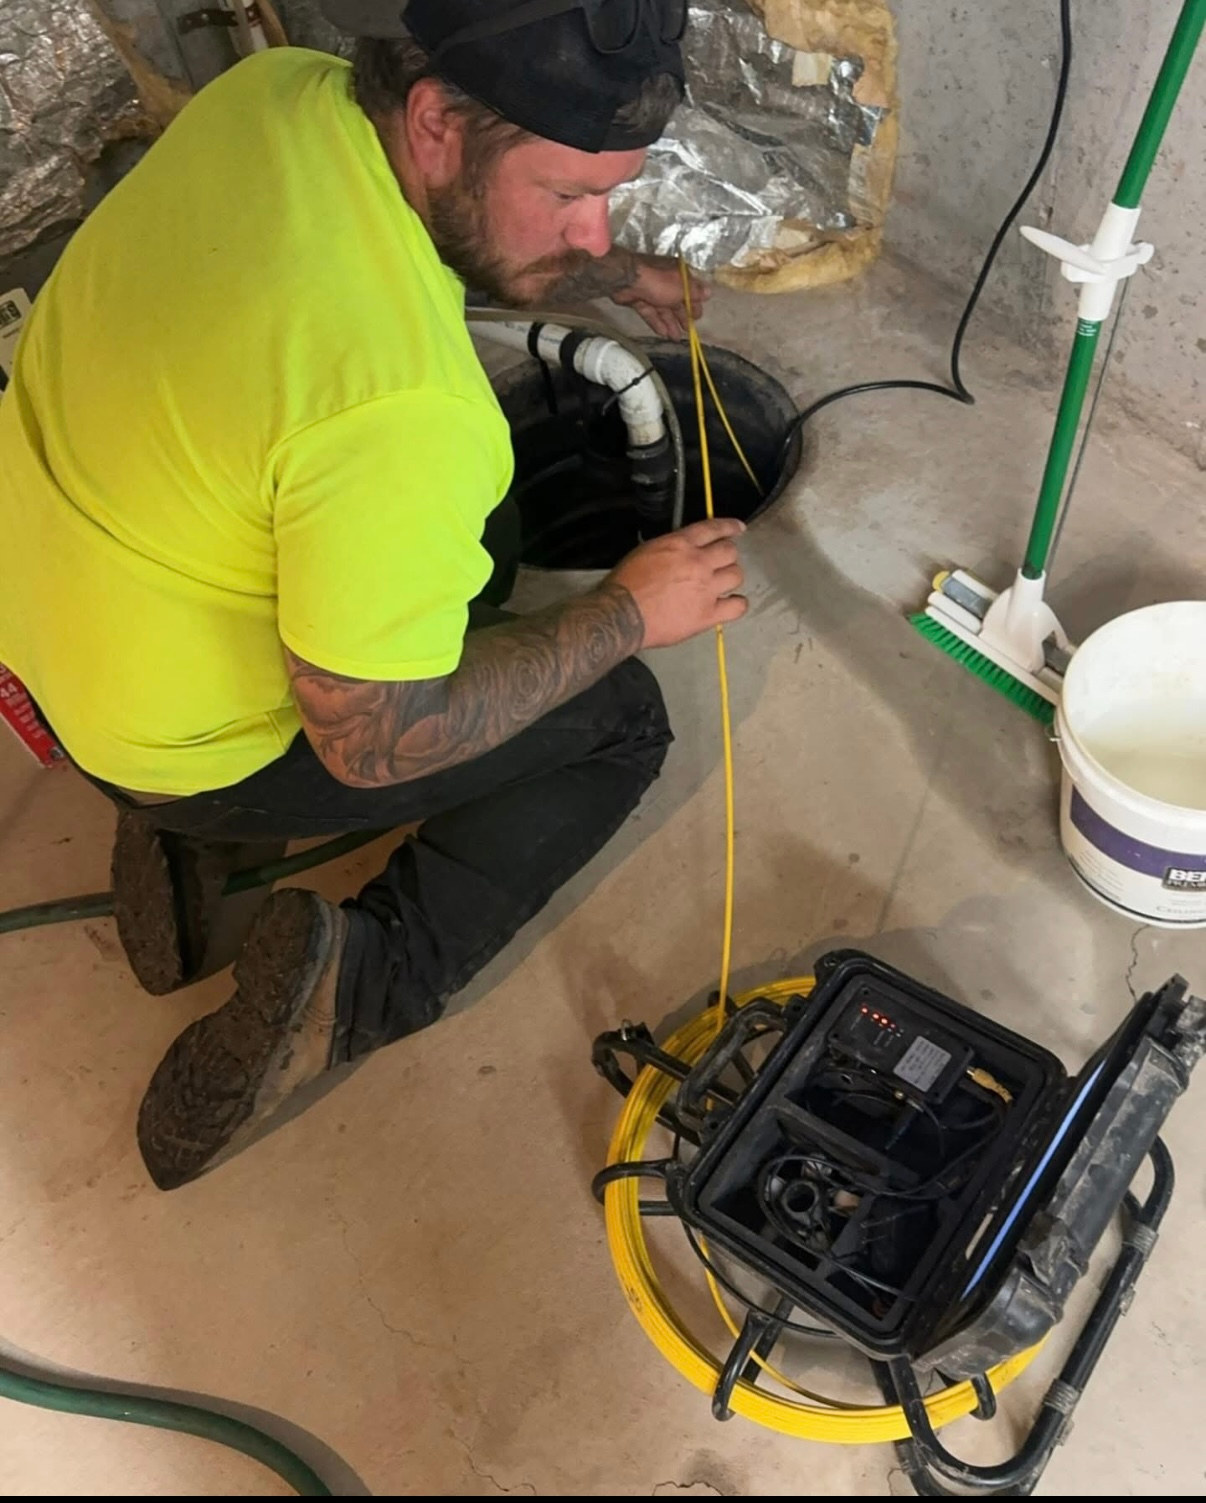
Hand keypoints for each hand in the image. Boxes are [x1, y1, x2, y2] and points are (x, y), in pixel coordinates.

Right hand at [606, 517, 746, 648]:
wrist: (622, 614)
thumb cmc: (626, 584)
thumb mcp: (646, 551)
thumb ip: (671, 548)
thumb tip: (682, 550)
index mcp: (680, 545)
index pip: (713, 529)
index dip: (729, 527)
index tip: (738, 528)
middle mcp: (698, 563)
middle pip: (730, 551)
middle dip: (726, 556)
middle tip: (719, 564)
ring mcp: (706, 589)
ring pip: (736, 576)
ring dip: (730, 578)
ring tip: (721, 585)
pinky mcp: (708, 614)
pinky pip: (737, 607)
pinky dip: (737, 604)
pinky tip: (729, 604)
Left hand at [611, 253, 710, 339]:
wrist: (628, 280)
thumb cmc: (659, 281)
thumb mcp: (682, 287)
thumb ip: (695, 293)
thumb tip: (709, 293)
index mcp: (678, 274)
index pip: (690, 290)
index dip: (694, 304)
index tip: (698, 318)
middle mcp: (666, 280)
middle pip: (677, 301)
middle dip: (683, 317)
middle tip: (689, 331)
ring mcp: (652, 290)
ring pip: (664, 309)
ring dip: (671, 323)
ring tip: (676, 338)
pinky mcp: (639, 299)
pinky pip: (651, 312)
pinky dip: (657, 322)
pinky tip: (663, 334)